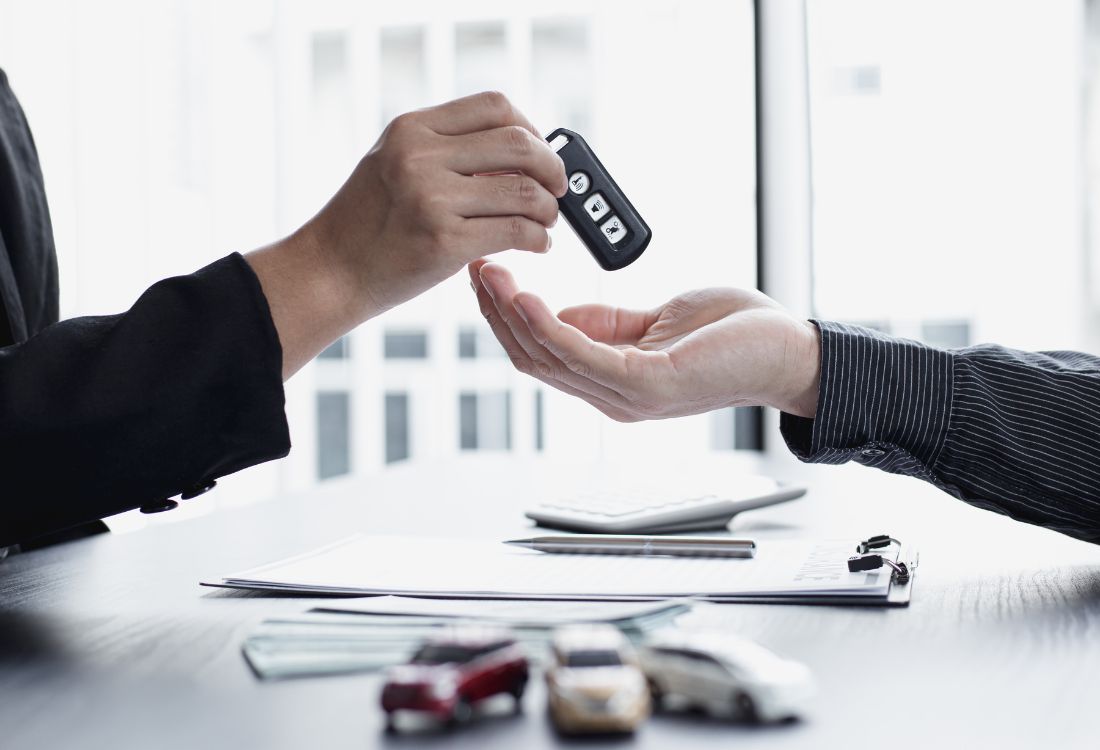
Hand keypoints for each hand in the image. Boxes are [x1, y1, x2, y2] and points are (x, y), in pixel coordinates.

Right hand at [248, 91, 566, 377]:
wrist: (328, 272)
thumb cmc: (366, 224)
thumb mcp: (392, 165)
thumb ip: (444, 151)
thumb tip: (517, 150)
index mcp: (411, 130)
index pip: (495, 106)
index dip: (531, 128)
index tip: (540, 151)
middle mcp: (420, 157)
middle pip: (519, 144)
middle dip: (552, 167)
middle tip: (558, 189)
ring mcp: (431, 199)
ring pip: (524, 190)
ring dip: (549, 209)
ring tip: (546, 222)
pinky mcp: (444, 242)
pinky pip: (517, 231)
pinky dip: (539, 238)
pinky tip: (537, 244)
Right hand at [469, 261, 821, 420]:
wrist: (791, 351)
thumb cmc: (734, 334)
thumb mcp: (655, 321)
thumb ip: (607, 324)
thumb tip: (561, 315)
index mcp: (612, 382)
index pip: (541, 356)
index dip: (506, 318)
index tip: (488, 274)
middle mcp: (612, 397)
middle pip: (533, 359)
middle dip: (496, 313)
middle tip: (474, 266)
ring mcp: (628, 397)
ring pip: (547, 359)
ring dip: (511, 315)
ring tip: (489, 273)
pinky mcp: (649, 385)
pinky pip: (582, 356)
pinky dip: (548, 327)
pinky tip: (525, 297)